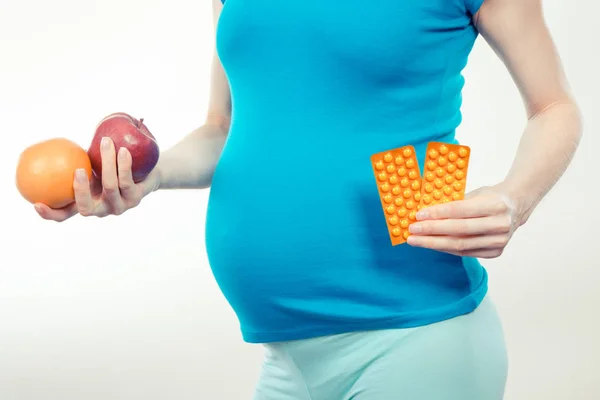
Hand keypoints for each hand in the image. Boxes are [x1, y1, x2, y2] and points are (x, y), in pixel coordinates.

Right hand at [34, 137, 159, 221]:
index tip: (37, 204)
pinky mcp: (136, 199)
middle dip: (81, 191)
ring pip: (110, 187)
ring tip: (106, 142)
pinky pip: (127, 181)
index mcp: (86, 203)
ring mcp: (119, 206)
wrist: (146, 171)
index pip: (64, 214)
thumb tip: (50, 145)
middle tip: (78, 170)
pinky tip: (123, 151)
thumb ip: (74, 159)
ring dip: (107, 162)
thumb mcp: (91, 163)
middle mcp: (101, 209)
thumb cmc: (112, 165)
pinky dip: (123, 164)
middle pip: (86, 209)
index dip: (50, 214)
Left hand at [406, 186, 521, 258]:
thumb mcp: (475, 193)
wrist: (516, 207)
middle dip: (431, 231)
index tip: (419, 215)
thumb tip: (424, 211)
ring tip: (416, 240)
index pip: (460, 210)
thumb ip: (453, 202)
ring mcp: (499, 241)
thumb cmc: (490, 197)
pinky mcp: (495, 252)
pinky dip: (445, 248)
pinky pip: (464, 253)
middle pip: (459, 232)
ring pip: (460, 245)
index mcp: (495, 205)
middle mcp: (500, 225)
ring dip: (434, 243)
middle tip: (412, 230)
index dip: (438, 214)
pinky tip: (431, 244)